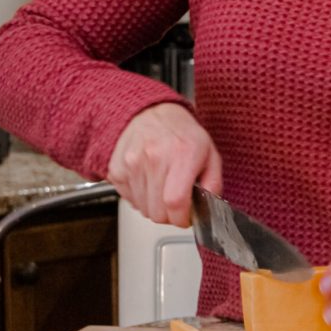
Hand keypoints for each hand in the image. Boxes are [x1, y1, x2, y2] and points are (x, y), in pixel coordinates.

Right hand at [107, 102, 221, 226]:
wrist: (149, 112)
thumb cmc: (181, 133)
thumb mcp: (209, 153)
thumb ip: (214, 183)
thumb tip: (209, 207)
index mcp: (182, 154)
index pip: (175, 202)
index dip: (181, 218)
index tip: (186, 217)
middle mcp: (154, 158)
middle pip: (157, 212)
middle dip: (170, 215)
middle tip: (176, 202)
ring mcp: (132, 164)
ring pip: (143, 209)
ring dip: (154, 206)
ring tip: (162, 187)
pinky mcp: (117, 169)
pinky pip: (129, 200)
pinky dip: (140, 198)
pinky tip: (148, 182)